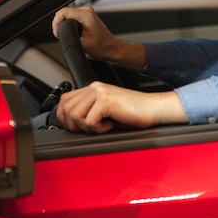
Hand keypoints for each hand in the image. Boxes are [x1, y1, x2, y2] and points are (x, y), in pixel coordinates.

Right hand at [52, 6, 146, 70]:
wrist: (111, 49)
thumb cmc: (101, 48)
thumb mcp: (81, 44)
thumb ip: (69, 35)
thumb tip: (60, 31)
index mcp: (86, 15)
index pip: (62, 12)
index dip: (57, 23)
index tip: (59, 33)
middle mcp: (87, 11)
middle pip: (64, 13)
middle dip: (61, 25)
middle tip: (67, 37)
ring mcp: (88, 12)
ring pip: (67, 15)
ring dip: (66, 26)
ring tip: (74, 36)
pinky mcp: (87, 16)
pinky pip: (72, 17)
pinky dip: (70, 25)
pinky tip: (76, 33)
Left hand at [56, 82, 188, 132]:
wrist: (152, 109)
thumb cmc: (133, 113)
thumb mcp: (106, 110)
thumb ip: (89, 110)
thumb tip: (71, 123)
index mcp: (93, 88)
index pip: (64, 101)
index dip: (65, 117)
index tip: (78, 126)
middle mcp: (94, 87)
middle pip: (66, 108)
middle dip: (75, 124)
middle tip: (93, 128)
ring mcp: (99, 92)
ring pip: (75, 115)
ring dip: (87, 127)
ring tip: (103, 125)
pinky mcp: (106, 101)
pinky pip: (89, 121)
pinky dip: (99, 129)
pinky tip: (111, 124)